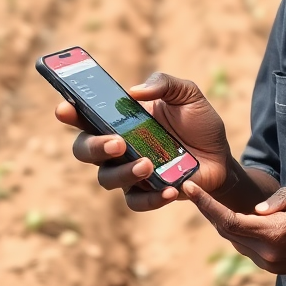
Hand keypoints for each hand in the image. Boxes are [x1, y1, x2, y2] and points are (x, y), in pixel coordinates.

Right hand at [55, 71, 233, 211]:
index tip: (64, 109)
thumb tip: (135, 91)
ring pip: (106, 178)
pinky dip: (152, 198)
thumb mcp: (187, 95)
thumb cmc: (199, 123)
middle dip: (94, 147)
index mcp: (121, 120)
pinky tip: (172, 189)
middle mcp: (118, 147)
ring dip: (124, 172)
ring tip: (148, 165)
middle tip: (117, 143)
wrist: (221, 156)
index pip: (86, 115)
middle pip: (84, 150)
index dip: (71, 112)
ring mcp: (129, 172)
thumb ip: (164, 84)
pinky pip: (136, 202)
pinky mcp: (147, 193)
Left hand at [182, 178, 285, 279]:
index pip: (227, 219)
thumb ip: (279, 197)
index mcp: (274, 232)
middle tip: (195, 189)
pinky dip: (240, 233)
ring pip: (236, 241)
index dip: (204, 203)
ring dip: (225, 223)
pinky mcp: (276, 269)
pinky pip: (248, 249)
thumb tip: (257, 208)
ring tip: (216, 203)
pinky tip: (242, 220)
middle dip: (209, 210)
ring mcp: (271, 264)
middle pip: (226, 231)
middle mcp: (267, 253)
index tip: (188, 187)